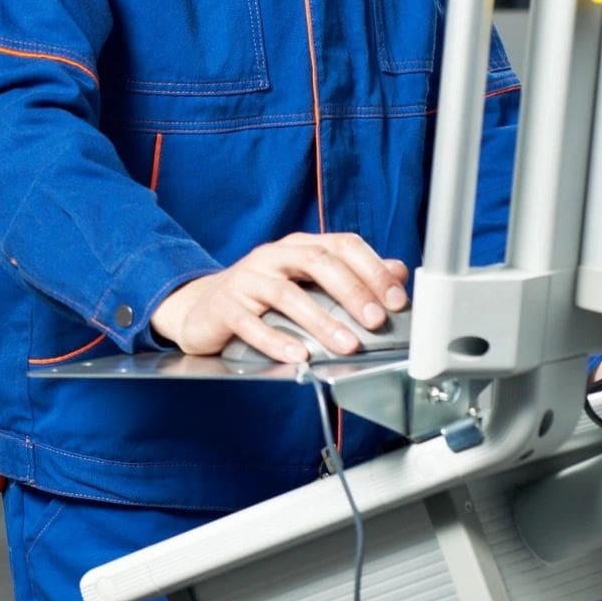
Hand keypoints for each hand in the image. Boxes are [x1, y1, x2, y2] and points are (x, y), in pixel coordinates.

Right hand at [149, 233, 410, 362]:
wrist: (202, 308)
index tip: (396, 299)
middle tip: (375, 320)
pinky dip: (276, 340)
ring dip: (321, 321)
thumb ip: (351, 275)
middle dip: (351, 291)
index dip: (372, 269)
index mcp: (298, 247)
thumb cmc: (263, 295)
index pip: (341, 245)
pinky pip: (251, 323)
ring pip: (286, 295)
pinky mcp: (225, 307)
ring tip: (346, 345)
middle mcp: (272, 257)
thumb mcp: (307, 281)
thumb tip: (398, 271)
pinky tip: (298, 356)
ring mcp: (246, 280)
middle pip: (316, 262)